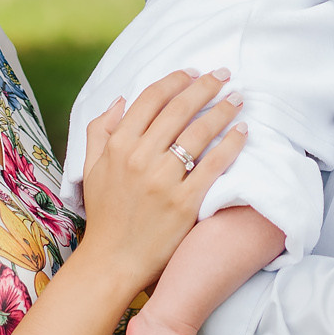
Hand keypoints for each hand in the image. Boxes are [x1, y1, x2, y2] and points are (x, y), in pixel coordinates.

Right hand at [74, 69, 245, 293]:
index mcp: (117, 146)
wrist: (112, 262)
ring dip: (223, 109)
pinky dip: (232, 143)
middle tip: (224, 75)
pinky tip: (243, 130)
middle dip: (206, 87)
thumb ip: (100, 131)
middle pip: (179, 109)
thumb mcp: (90, 169)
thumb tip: (121, 100)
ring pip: (199, 132)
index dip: (176, 80)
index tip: (194, 73)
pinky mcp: (184, 203)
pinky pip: (214, 165)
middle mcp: (139, 158)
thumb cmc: (104, 214)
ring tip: (238, 98)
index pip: (151, 99)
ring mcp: (163, 180)